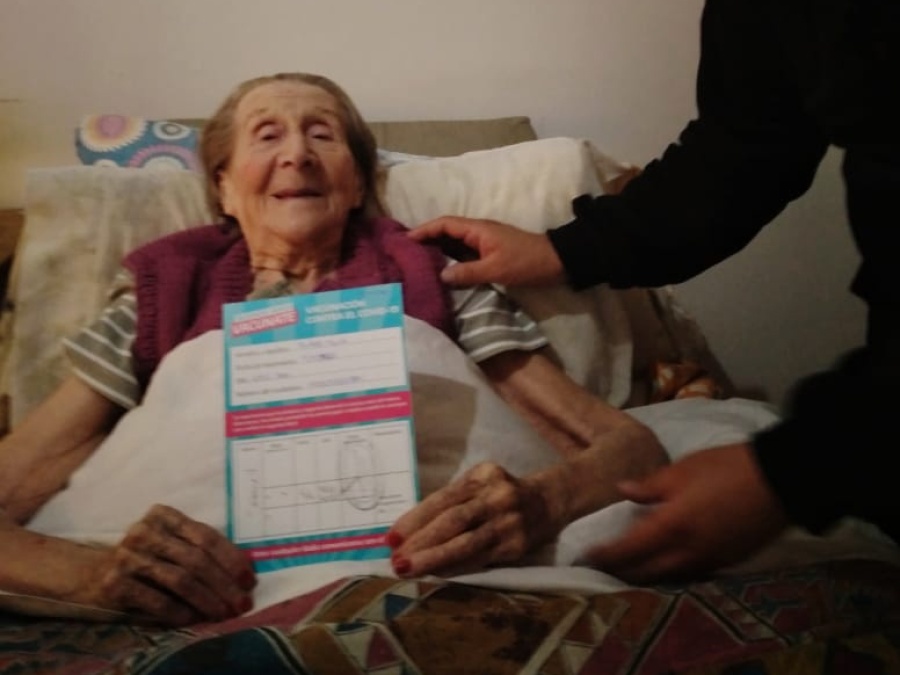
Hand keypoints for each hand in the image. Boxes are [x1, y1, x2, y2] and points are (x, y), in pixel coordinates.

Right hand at [84, 504, 256, 625]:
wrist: (91, 573)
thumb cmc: (145, 558)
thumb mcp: (172, 544)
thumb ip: (200, 549)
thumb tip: (245, 571)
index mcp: (163, 515)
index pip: (206, 536)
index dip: (231, 559)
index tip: (249, 580)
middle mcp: (144, 531)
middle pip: (196, 559)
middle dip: (224, 584)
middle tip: (242, 603)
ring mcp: (127, 556)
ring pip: (180, 580)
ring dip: (207, 600)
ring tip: (224, 613)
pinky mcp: (114, 583)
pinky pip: (156, 599)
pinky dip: (179, 611)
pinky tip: (194, 619)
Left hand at [387, 462, 564, 576]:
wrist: (550, 500)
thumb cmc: (502, 492)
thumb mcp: (481, 482)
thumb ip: (453, 498)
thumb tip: (412, 528)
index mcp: (482, 476)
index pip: (442, 499)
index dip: (415, 519)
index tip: (392, 537)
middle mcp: (496, 497)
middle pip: (452, 521)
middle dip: (420, 542)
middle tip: (396, 559)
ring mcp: (508, 523)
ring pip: (465, 544)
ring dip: (433, 560)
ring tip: (409, 570)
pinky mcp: (516, 546)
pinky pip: (480, 559)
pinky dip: (455, 567)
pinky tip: (437, 573)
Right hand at [408, 217, 564, 286]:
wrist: (557, 262)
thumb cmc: (526, 262)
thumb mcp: (495, 270)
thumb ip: (467, 272)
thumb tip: (440, 275)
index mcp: (477, 229)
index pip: (444, 224)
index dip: (424, 230)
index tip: (405, 240)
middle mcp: (478, 232)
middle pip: (446, 231)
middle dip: (426, 239)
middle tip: (406, 253)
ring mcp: (485, 242)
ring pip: (455, 242)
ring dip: (438, 250)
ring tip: (419, 263)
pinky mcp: (490, 253)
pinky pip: (464, 253)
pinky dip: (451, 259)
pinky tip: (443, 271)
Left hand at [583, 443, 787, 583]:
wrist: (780, 481)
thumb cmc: (726, 469)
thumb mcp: (681, 470)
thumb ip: (649, 486)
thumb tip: (621, 491)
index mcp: (671, 527)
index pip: (628, 550)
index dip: (604, 555)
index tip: (585, 555)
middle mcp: (686, 553)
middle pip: (644, 572)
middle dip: (619, 571)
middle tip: (600, 566)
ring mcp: (709, 561)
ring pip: (667, 578)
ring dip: (644, 576)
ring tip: (626, 569)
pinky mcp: (727, 563)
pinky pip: (689, 575)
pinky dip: (670, 573)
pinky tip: (662, 565)